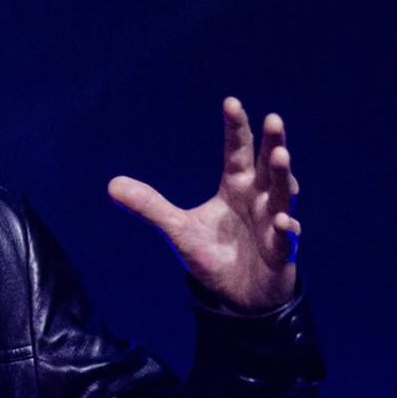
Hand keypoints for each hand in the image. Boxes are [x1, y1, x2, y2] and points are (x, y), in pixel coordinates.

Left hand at [108, 97, 299, 312]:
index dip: (236, 128)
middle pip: (268, 165)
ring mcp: (273, 222)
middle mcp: (259, 199)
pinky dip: (285, 228)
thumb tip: (111, 184)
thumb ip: (149, 206)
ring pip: (283, 193)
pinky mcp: (281, 250)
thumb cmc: (214, 255)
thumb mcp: (177, 229)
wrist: (238, 295)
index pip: (238, 152)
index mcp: (236, 187)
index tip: (231, 101)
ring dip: (283, 175)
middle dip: (273, 142)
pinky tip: (281, 222)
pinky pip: (286, 237)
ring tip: (281, 155)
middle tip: (274, 118)